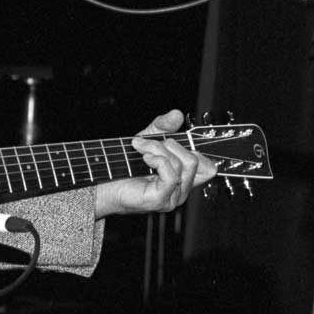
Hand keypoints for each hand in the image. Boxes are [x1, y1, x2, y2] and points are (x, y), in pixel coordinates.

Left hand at [94, 110, 216, 217]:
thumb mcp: (148, 139)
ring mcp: (173, 197)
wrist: (104, 181)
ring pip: (181, 164)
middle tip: (147, 143)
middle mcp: (182, 190)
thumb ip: (163, 127)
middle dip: (169, 145)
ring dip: (157, 149)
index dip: (194, 148)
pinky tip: (145, 158)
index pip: (209, 167)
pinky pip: (171, 175)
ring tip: (140, 149)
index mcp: (184, 178)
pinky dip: (158, 160)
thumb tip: (177, 113)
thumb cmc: (125, 164)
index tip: (170, 139)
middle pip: (194, 160)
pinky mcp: (162, 200)